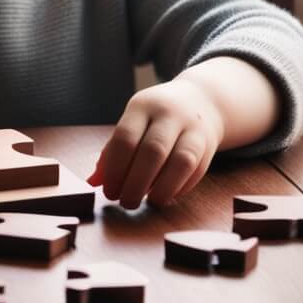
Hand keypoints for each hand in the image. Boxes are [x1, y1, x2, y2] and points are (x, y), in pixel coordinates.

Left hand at [86, 79, 223, 207]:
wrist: (200, 100)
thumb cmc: (155, 118)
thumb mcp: (132, 122)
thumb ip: (112, 151)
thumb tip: (93, 181)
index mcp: (142, 106)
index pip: (125, 138)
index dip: (115, 169)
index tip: (109, 191)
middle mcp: (169, 114)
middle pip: (153, 151)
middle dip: (136, 183)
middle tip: (126, 202)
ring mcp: (192, 128)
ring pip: (180, 162)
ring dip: (162, 188)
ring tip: (149, 202)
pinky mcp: (209, 145)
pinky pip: (196, 171)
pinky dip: (180, 188)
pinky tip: (166, 195)